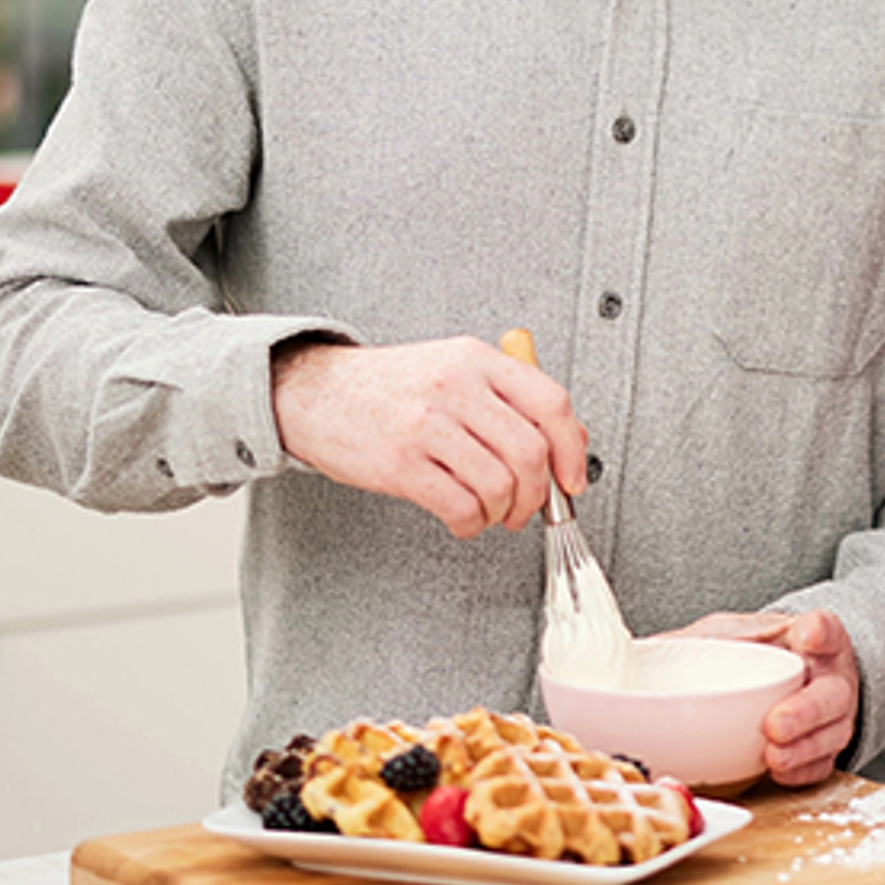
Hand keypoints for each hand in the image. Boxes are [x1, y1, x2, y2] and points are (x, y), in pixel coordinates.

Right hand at [267, 337, 586, 537]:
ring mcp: (426, 425)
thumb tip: (568, 443)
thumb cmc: (389, 387)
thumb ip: (508, 399)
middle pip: (530, 453)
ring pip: (499, 485)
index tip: (571, 480)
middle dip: (537, 495)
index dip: (572, 451)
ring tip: (489, 512)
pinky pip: (460, 507)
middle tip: (525, 509)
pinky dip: (471, 524)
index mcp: (476, 360)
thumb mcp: (453, 369)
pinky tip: (462, 520)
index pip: (551, 404)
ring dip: (503, 512)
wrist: (313, 393)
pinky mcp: (400, 464)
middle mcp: (455, 387)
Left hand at [673, 610, 858, 786]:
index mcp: (805, 639)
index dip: (821, 633)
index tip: (809, 635)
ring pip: (833, 734)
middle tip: (775, 724)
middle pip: (833, 692)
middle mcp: (827, 677)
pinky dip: (801, 771)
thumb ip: (698, 642)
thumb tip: (637, 653)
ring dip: (803, 748)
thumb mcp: (726, 636)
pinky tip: (779, 772)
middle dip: (806, 711)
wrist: (772, 683)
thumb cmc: (749, 656)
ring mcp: (832, 717)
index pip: (826, 629)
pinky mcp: (824, 749)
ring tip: (773, 757)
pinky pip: (821, 766)